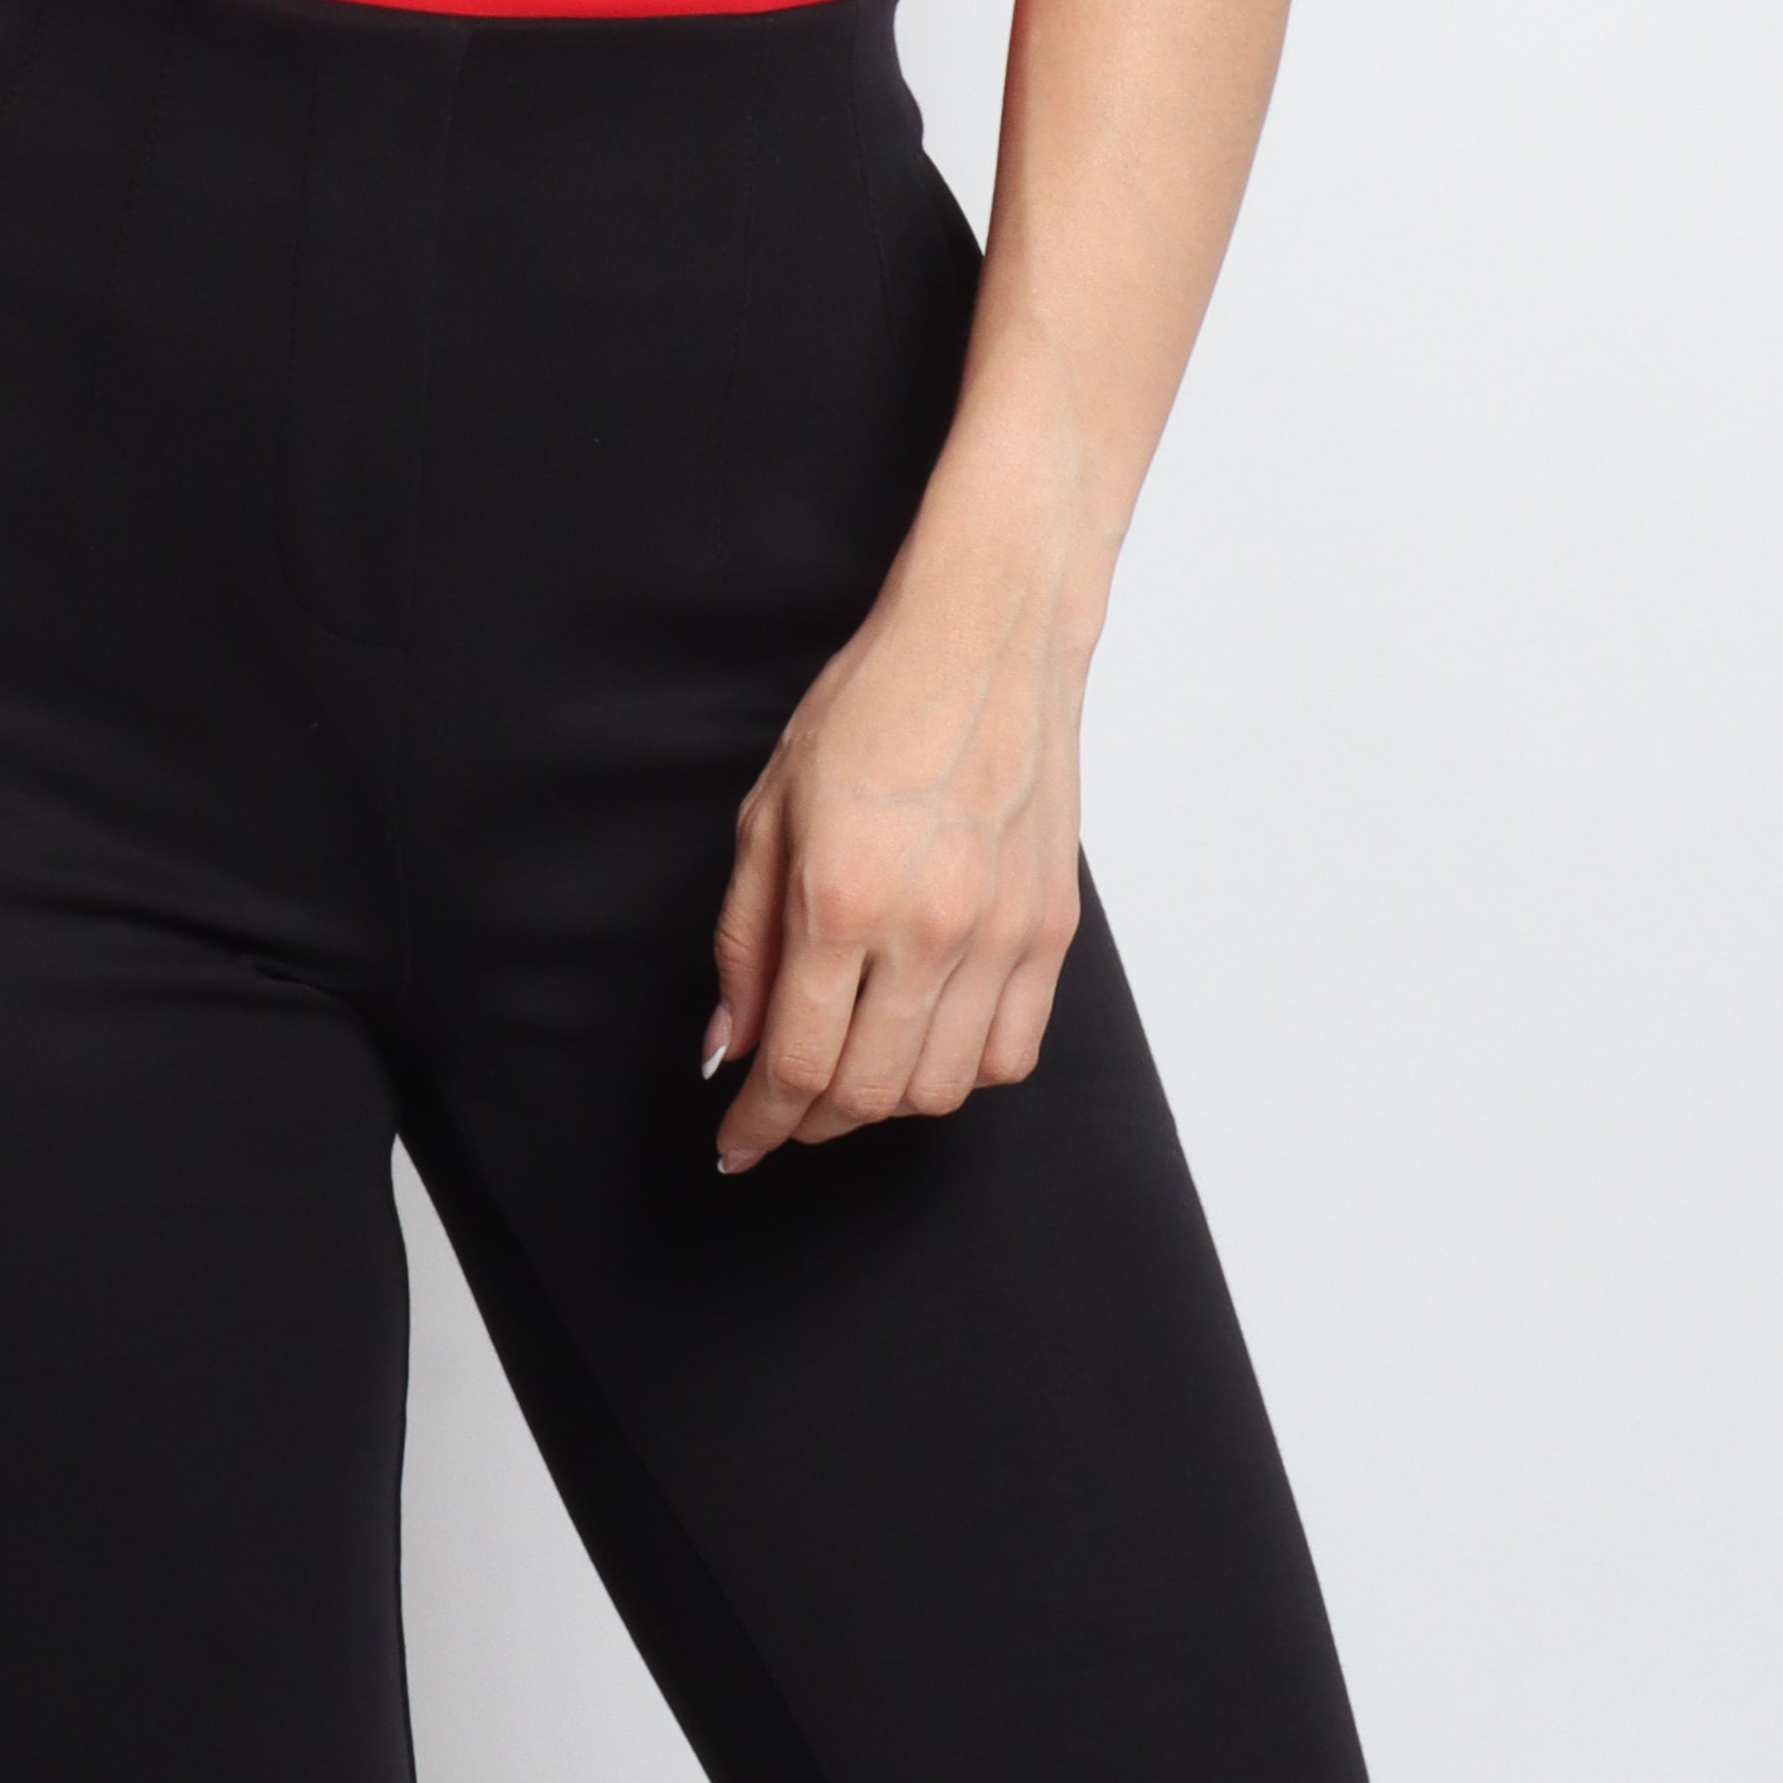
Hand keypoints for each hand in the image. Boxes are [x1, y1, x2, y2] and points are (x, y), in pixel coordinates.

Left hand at [703, 541, 1086, 1172]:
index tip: (738, 1142)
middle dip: (811, 1123)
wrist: (986, 640)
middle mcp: (928, 929)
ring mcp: (1000, 934)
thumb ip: (746, 940)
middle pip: (868, 1092)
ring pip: (943, 1088)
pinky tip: (928, 1040)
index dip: (758, 1122)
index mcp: (841, 898)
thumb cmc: (871, 705)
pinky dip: (965, 1071)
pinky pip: (1014, 1051)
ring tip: (852, 1072)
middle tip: (783, 1114)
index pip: (797, 1062)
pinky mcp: (1051, 929)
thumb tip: (731, 1042)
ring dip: (885, 1102)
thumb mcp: (770, 811)